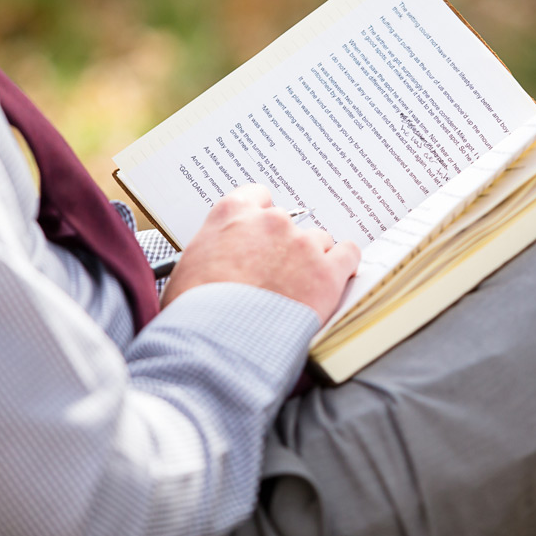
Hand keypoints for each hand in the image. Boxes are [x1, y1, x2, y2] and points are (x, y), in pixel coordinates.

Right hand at [161, 184, 360, 323]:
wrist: (217, 340)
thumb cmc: (195, 310)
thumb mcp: (188, 266)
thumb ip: (213, 250)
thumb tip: (217, 262)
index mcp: (233, 214)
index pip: (259, 196)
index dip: (262, 219)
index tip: (263, 234)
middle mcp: (271, 222)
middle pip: (291, 223)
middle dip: (286, 246)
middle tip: (277, 273)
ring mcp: (302, 245)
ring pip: (319, 241)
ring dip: (312, 260)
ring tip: (300, 287)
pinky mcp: (327, 272)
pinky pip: (348, 255)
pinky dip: (343, 266)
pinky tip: (335, 279)